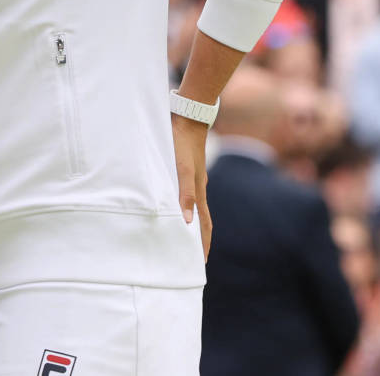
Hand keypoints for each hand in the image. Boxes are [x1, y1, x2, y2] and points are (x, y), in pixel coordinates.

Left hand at [171, 114, 211, 259]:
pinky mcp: (186, 166)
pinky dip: (182, 203)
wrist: (188, 116)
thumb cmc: (183, 143)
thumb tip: (187, 222)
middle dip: (197, 238)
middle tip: (191, 255)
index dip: (203, 245)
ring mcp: (193, 177)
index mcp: (199, 192)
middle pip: (200, 219)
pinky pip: (186, 191)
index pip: (204, 226)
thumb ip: (185, 194)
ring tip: (182, 234)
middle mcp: (198, 187)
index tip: (201, 263)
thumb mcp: (182, 170)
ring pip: (193, 205)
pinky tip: (174, 202)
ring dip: (189, 221)